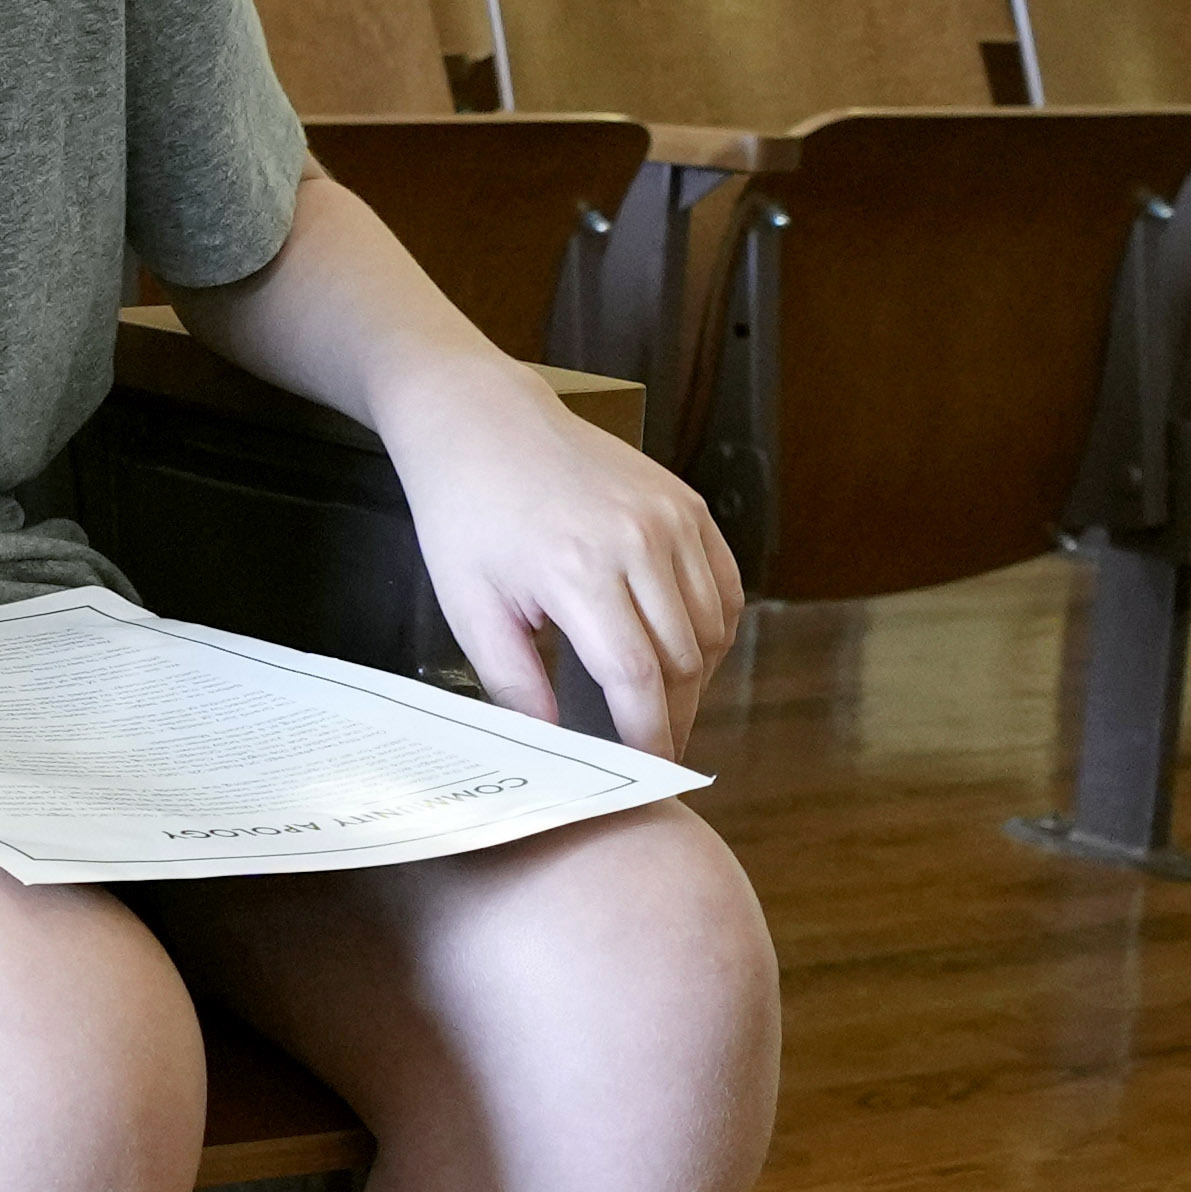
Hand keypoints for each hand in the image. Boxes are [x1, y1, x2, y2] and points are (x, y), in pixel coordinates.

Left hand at [394, 376, 749, 756]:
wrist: (482, 420)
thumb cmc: (466, 512)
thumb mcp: (470, 606)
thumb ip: (513, 682)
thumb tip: (555, 745)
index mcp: (578, 572)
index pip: (637, 680)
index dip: (648, 736)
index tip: (647, 771)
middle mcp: (637, 542)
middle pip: (682, 661)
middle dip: (673, 717)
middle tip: (654, 749)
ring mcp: (670, 517)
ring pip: (712, 627)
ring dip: (696, 677)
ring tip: (664, 704)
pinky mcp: (686, 502)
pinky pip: (724, 583)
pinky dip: (714, 627)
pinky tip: (687, 652)